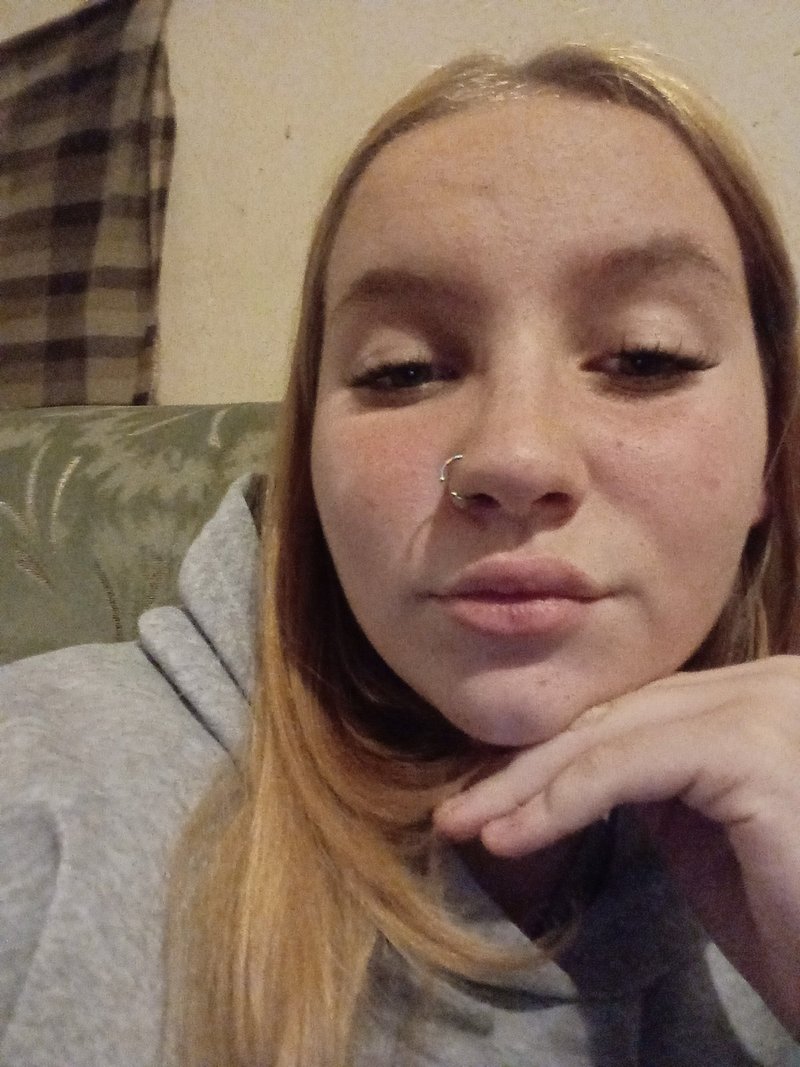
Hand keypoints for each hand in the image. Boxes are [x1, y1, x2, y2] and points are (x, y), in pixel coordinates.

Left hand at [434, 657, 799, 1033]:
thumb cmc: (789, 918)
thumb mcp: (702, 831)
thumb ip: (651, 779)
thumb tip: (574, 760)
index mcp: (757, 694)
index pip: (637, 712)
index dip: (558, 751)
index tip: (492, 791)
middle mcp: (767, 681)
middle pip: (618, 716)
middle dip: (529, 766)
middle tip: (460, 808)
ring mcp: (763, 705)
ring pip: (611, 736)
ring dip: (528, 785)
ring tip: (468, 824)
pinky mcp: (748, 748)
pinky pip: (626, 767)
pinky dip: (561, 801)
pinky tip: (513, 834)